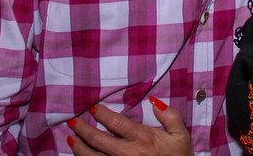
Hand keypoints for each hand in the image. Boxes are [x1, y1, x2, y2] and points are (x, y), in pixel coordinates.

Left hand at [69, 99, 192, 155]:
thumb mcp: (181, 135)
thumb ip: (170, 116)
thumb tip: (154, 101)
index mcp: (142, 138)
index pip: (116, 122)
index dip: (101, 113)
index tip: (92, 107)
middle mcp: (127, 152)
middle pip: (98, 140)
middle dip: (83, 129)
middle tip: (73, 121)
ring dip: (79, 147)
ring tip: (71, 138)